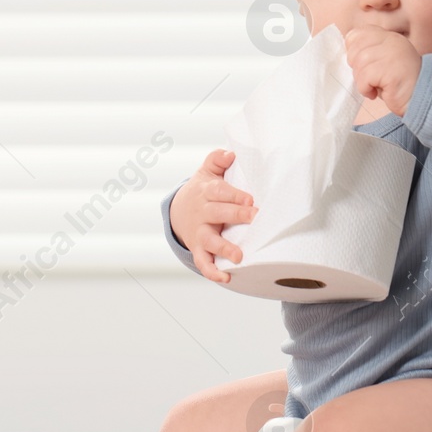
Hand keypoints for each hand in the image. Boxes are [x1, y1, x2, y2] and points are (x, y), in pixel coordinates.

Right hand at [168, 148, 257, 283]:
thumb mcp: (206, 172)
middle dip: (235, 215)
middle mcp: (202, 212)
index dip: (234, 195)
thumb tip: (230, 153)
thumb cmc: (202, 191)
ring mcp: (199, 232)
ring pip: (209, 240)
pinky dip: (212, 271)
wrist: (177, 212)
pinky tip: (225, 278)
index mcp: (206, 192)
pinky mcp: (198, 249)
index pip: (219, 191)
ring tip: (239, 256)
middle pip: (217, 213)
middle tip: (254, 217)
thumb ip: (216, 160)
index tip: (251, 198)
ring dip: (224, 248)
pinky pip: (203, 262)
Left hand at [342, 26, 422, 115]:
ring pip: (359, 63)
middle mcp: (391, 41)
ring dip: (362, 80)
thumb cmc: (398, 84)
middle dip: (356, 68)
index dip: (352, 50)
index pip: (357, 33)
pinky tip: (375, 92)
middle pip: (355, 49)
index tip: (361, 65)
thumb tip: (347, 53)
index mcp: (389, 37)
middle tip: (368, 78)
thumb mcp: (383, 62)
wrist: (422, 98)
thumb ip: (368, 53)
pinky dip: (366, 89)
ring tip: (374, 86)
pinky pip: (365, 77)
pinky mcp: (391, 70)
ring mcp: (392, 54)